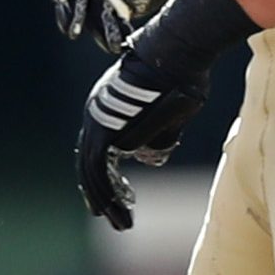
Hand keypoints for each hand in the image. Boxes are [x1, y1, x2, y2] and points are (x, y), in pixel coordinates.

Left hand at [74, 0, 258, 231]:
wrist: (179, 51)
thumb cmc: (184, 75)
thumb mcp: (174, 112)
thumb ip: (158, 135)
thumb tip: (148, 157)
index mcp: (109, 108)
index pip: (99, 151)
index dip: (106, 177)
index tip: (120, 197)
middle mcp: (97, 114)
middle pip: (91, 163)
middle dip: (102, 195)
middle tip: (115, 220)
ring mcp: (97, 118)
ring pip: (92, 170)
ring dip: (105, 199)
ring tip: (120, 223)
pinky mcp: (103, 127)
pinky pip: (98, 167)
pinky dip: (106, 191)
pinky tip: (119, 210)